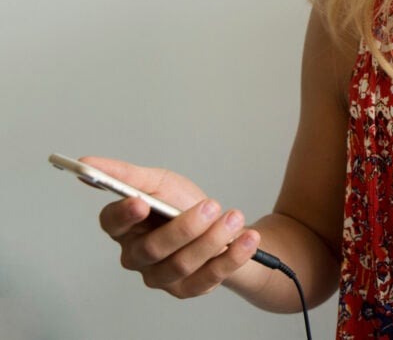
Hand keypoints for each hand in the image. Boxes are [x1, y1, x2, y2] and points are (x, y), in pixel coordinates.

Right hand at [84, 156, 260, 297]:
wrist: (222, 227)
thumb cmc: (183, 204)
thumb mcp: (159, 182)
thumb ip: (125, 175)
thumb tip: (85, 163)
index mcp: (125, 228)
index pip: (111, 224)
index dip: (123, 215)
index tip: (141, 202)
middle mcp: (138, 256)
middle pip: (151, 249)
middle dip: (184, 227)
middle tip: (211, 206)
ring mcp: (162, 276)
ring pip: (180, 264)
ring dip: (212, 239)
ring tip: (234, 217)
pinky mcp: (189, 289)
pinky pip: (209, 278)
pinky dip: (231, 257)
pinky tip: (247, 239)